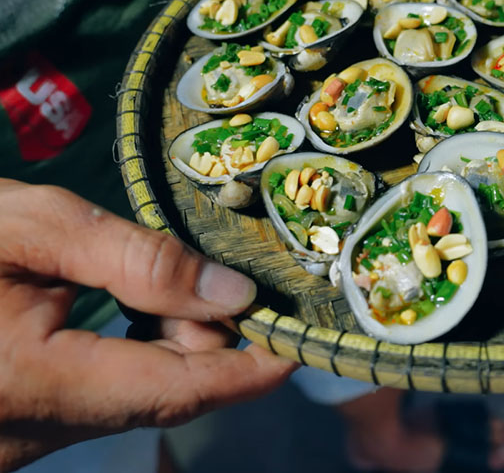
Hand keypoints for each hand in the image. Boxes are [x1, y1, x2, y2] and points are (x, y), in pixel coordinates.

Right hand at [0, 180, 296, 471]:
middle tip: (229, 284)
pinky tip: (127, 317)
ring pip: (126, 406)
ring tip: (172, 290)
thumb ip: (137, 261)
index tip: (304, 340)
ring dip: (168, 354)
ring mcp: (9, 446)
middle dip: (208, 347)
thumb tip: (234, 297)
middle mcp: (21, 439)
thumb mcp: (30, 227)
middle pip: (157, 401)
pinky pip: (90, 408)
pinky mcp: (6, 437)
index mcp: (29, 387)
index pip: (177, 392)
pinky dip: (126, 365)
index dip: (251, 369)